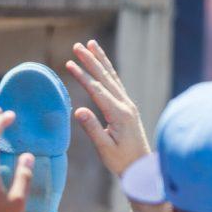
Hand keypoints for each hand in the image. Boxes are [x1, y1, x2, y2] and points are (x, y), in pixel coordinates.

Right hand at [65, 40, 150, 176]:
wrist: (142, 166)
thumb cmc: (121, 161)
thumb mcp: (104, 148)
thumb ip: (92, 128)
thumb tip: (78, 110)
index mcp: (118, 114)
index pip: (97, 90)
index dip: (83, 76)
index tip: (69, 64)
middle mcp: (125, 105)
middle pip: (105, 77)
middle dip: (91, 60)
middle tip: (78, 46)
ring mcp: (128, 104)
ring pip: (112, 77)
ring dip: (101, 60)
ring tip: (91, 45)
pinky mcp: (127, 107)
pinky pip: (116, 84)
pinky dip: (108, 71)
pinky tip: (102, 65)